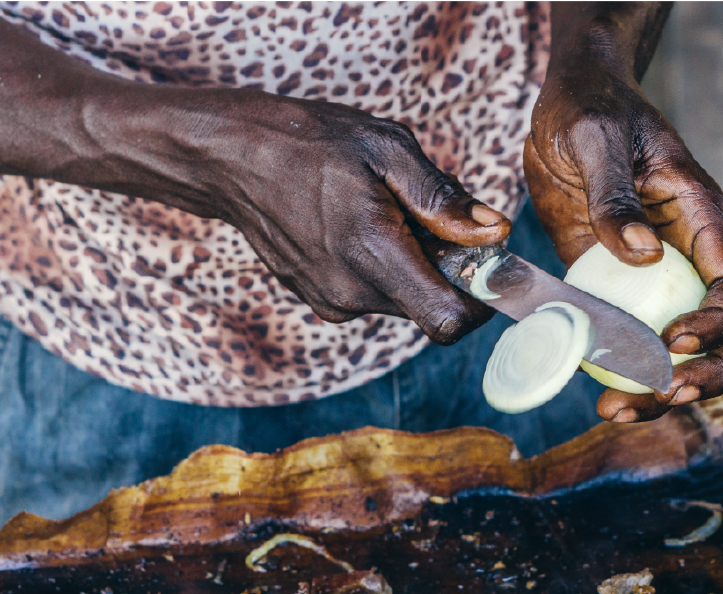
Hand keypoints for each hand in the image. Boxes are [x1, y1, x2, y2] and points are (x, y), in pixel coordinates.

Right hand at [108, 89, 510, 343]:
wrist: (229, 157)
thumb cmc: (308, 142)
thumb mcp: (386, 147)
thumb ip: (442, 197)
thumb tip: (492, 233)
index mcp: (373, 256)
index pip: (448, 322)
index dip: (481, 301)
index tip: (487, 265)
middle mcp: (351, 294)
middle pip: (431, 306)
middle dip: (446, 268)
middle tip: (425, 213)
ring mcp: (331, 301)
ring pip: (403, 298)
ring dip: (413, 263)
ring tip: (383, 210)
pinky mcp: (319, 298)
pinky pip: (374, 292)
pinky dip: (383, 264)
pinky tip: (357, 222)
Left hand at [526, 4, 722, 421]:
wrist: (568, 101)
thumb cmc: (589, 107)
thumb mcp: (597, 139)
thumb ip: (615, 195)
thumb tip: (642, 255)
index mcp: (703, 218)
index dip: (719, 325)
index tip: (672, 342)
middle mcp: (691, 255)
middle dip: (711, 375)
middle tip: (659, 396)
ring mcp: (659, 277)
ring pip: (690, 350)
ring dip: (664, 389)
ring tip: (616, 412)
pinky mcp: (621, 288)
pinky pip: (635, 340)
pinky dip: (621, 372)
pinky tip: (592, 391)